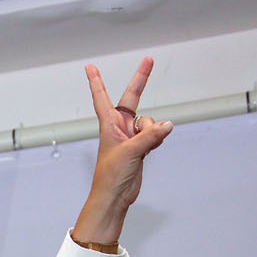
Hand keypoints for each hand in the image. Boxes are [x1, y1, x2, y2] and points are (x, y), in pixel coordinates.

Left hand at [73, 57, 173, 244]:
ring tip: (144, 147)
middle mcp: (119, 127)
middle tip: (149, 59)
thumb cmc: (112, 176)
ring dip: (153, 130)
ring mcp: (131, 136)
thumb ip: (149, 137)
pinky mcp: (141, 146)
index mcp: (108, 125)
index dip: (96, 81)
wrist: (114, 197)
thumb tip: (167, 125)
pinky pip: (155, 133)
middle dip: (141, 79)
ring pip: (149, 121)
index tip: (89, 66)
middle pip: (132, 98)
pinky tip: (152, 148)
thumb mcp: (130, 153)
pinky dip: (158, 138)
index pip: (102, 97)